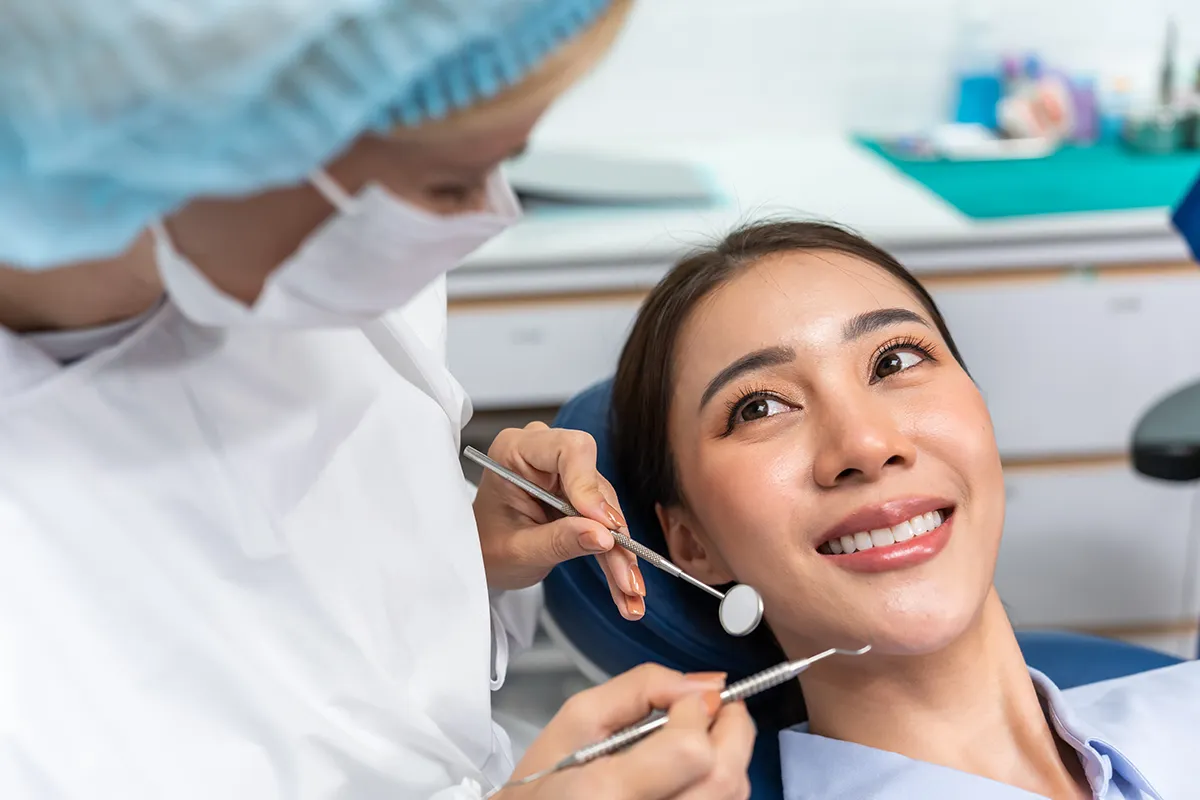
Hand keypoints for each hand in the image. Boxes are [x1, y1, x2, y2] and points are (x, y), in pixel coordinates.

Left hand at [473, 422, 645, 619]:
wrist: (483, 554)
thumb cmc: (486, 545)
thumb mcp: (517, 550)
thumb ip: (558, 541)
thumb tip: (602, 537)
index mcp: (515, 451)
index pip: (569, 450)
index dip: (590, 486)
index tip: (604, 526)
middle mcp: (544, 454)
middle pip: (595, 484)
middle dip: (612, 534)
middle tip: (626, 575)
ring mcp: (564, 473)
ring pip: (607, 508)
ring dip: (620, 552)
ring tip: (631, 592)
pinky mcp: (578, 493)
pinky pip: (605, 521)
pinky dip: (615, 554)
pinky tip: (627, 586)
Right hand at [498, 664, 754, 798]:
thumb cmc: (545, 783)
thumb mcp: (576, 718)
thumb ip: (639, 689)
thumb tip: (703, 682)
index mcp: (607, 795)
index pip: (690, 749)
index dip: (698, 711)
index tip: (686, 696)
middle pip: (726, 777)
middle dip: (732, 727)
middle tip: (711, 706)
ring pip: (734, 794)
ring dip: (729, 755)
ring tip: (697, 735)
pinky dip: (722, 782)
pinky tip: (694, 770)